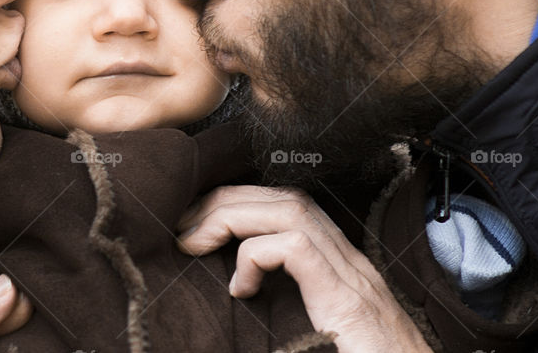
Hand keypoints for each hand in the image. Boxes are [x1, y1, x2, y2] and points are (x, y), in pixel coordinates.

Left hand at [176, 186, 431, 352]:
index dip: (238, 204)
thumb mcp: (313, 338)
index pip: (288, 209)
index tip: (196, 226)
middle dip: (226, 200)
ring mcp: (355, 281)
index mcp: (340, 272)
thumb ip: (282, 312)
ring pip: (290, 212)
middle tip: (183, 228)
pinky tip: (239, 288)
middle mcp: (351, 266)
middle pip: (285, 199)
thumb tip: (231, 298)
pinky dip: (256, 255)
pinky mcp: (350, 303)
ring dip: (232, 216)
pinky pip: (296, 248)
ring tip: (195, 242)